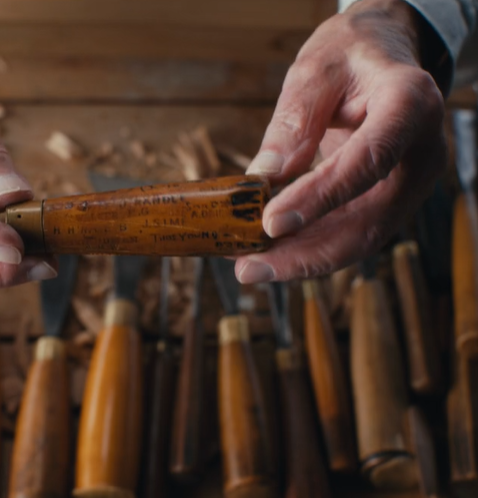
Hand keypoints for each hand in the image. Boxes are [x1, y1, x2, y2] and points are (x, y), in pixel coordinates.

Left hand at [236, 0, 444, 282]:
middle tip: (248, 268)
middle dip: (307, 252)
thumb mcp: (315, 70)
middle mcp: (423, 151)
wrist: (384, 56)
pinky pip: (354, 231)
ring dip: (305, 260)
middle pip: (369, 219)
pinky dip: (312, 247)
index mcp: (411, 105)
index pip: (368, 161)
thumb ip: (294, 120)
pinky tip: (269, 254)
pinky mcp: (392, 197)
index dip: (321, 197)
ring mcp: (412, 181)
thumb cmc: (350, 56)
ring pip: (362, 237)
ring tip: (248, 267)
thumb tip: (264, 175)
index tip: (272, 223)